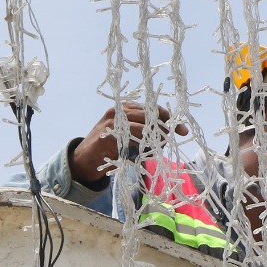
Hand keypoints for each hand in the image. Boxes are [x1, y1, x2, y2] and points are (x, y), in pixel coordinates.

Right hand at [69, 102, 188, 183]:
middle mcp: (118, 112)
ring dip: (155, 137)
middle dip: (165, 126)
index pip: (151, 108)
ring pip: (141, 127)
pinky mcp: (107, 136)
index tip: (182, 129)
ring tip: (163, 144)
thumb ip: (146, 131)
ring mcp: (111, 123)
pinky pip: (129, 141)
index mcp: (125, 108)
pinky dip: (141, 147)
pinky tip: (147, 152)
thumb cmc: (111, 146)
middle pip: (148, 115)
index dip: (168, 117)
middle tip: (174, 136)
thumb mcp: (130, 135)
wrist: (85, 159)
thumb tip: (170, 133)